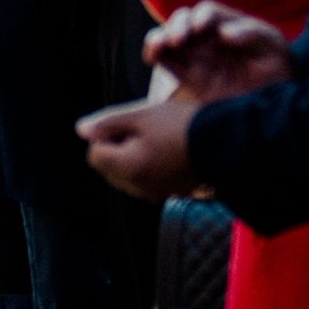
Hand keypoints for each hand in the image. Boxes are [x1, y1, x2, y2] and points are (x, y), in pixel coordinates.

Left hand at [80, 97, 199, 199]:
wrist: (227, 142)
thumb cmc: (183, 126)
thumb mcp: (140, 116)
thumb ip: (107, 124)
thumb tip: (82, 130)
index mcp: (129, 168)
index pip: (94, 155)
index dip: (105, 137)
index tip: (126, 126)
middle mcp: (140, 187)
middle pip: (109, 168)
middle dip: (117, 149)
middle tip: (142, 132)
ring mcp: (157, 192)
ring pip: (128, 175)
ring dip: (133, 158)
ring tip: (157, 141)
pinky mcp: (173, 192)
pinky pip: (148, 181)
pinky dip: (150, 167)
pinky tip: (168, 152)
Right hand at [144, 0, 295, 102]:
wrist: (277, 108)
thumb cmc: (279, 70)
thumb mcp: (274, 47)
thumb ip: (253, 33)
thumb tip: (223, 33)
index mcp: (229, 25)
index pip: (208, 11)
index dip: (202, 16)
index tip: (201, 28)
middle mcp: (208, 37)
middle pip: (183, 19)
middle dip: (177, 25)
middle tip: (179, 40)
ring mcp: (196, 55)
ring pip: (168, 36)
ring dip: (160, 37)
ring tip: (161, 46)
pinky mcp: (186, 76)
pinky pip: (164, 60)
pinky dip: (154, 53)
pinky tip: (152, 57)